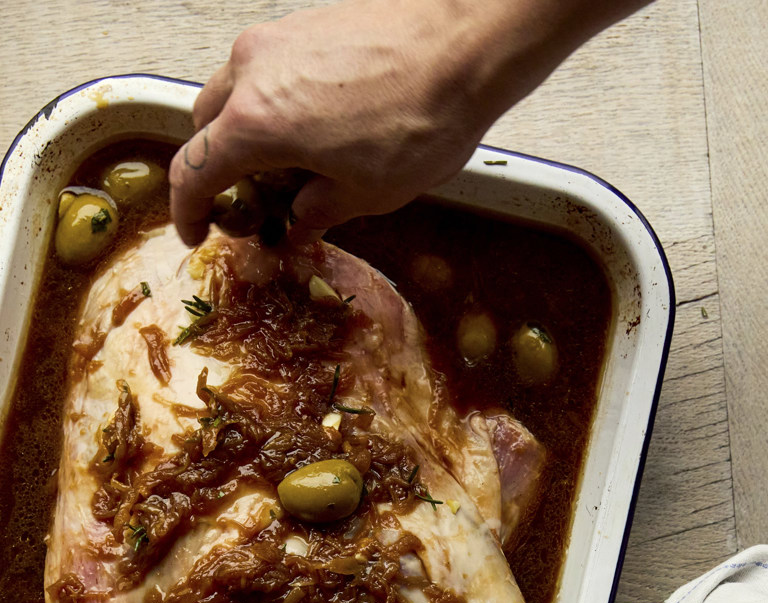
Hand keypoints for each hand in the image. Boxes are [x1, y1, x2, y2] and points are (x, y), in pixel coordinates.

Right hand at [169, 0, 646, 244]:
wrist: (468, 44)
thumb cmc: (420, 119)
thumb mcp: (367, 195)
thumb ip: (318, 212)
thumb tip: (300, 223)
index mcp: (255, 123)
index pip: (192, 172)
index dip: (188, 211)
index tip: (197, 232)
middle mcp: (253, 72)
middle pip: (205, 127)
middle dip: (219, 170)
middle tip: (252, 203)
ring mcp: (278, 39)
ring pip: (234, 93)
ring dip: (247, 134)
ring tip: (292, 168)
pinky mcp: (307, 24)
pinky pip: (269, 70)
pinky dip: (274, 104)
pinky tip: (317, 129)